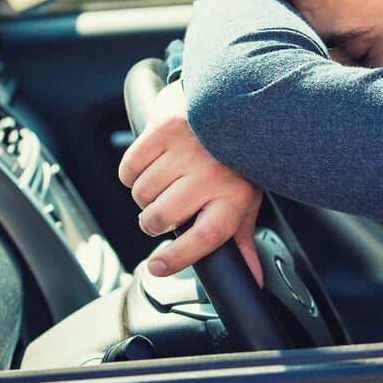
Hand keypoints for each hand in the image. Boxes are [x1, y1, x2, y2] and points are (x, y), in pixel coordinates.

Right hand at [118, 82, 263, 284]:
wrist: (232, 102)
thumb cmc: (236, 159)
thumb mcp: (245, 197)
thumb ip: (242, 240)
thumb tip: (253, 280)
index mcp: (234, 197)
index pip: (203, 239)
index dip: (177, 259)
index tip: (158, 267)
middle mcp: (212, 174)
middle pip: (161, 218)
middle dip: (153, 222)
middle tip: (164, 211)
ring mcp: (187, 150)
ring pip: (141, 194)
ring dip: (144, 194)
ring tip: (165, 181)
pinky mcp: (164, 128)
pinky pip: (129, 167)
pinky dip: (132, 171)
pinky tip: (153, 163)